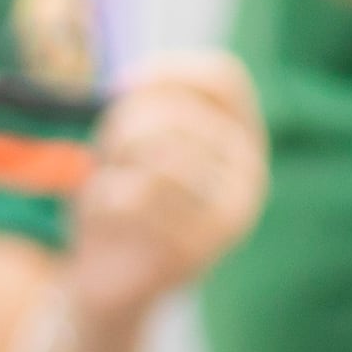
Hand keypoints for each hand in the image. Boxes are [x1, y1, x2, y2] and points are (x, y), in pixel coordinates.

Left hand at [61, 51, 265, 326]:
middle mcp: (251, 174)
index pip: (224, 77)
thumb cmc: (122, 199)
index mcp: (243, 139)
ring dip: (112, 163)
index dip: (167, 70)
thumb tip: (132, 82)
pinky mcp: (196, 250)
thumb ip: (143, 107)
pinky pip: (132, 200)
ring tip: (106, 183)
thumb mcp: (132, 143)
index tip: (119, 84)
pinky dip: (100, 201)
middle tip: (106, 153)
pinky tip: (103, 222)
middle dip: (122, 126)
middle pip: (176, 115)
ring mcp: (230, 215)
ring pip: (157, 155)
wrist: (110, 281)